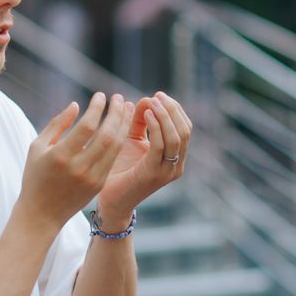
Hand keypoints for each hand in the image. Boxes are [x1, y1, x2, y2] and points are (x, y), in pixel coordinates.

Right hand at [17, 92, 133, 227]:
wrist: (42, 213)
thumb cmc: (36, 176)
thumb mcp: (37, 147)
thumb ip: (57, 124)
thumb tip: (76, 105)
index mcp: (61, 156)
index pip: (87, 127)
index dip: (96, 108)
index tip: (100, 95)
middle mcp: (79, 167)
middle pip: (107, 135)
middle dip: (116, 113)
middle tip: (119, 98)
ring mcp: (92, 177)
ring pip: (115, 146)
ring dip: (123, 125)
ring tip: (126, 108)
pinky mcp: (99, 184)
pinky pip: (114, 158)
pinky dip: (120, 140)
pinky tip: (122, 127)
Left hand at [97, 91, 191, 226]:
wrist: (110, 200)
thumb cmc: (119, 170)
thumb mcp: (131, 139)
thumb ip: (139, 120)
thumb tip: (146, 99)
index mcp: (175, 157)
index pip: (185, 127)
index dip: (175, 109)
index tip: (159, 95)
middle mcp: (176, 165)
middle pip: (185, 130)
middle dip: (172, 109)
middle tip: (157, 96)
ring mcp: (168, 171)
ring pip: (177, 136)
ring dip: (165, 115)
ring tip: (151, 102)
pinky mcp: (154, 173)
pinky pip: (160, 145)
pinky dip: (155, 126)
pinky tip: (145, 114)